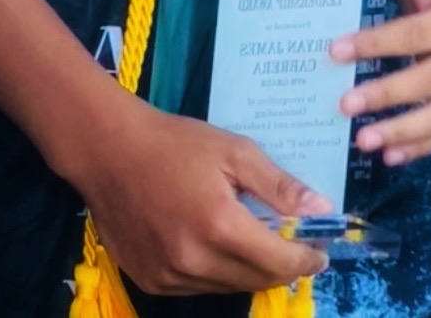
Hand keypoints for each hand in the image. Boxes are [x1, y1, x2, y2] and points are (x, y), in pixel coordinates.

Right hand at [68, 95, 331, 297]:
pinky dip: (219, 274)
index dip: (305, 260)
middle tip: (297, 248)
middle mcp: (194, 260)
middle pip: (256, 279)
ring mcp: (168, 276)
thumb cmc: (176, 144)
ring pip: (228, 287)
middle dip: (283, 267)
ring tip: (261, 245)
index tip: (321, 253)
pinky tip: (222, 248)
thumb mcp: (235, 151)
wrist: (110, 153)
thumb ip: (279, 185)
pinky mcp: (150, 281)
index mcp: (219, 225)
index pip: (277, 260)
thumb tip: (321, 209)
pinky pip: (198, 287)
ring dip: (251, 272)